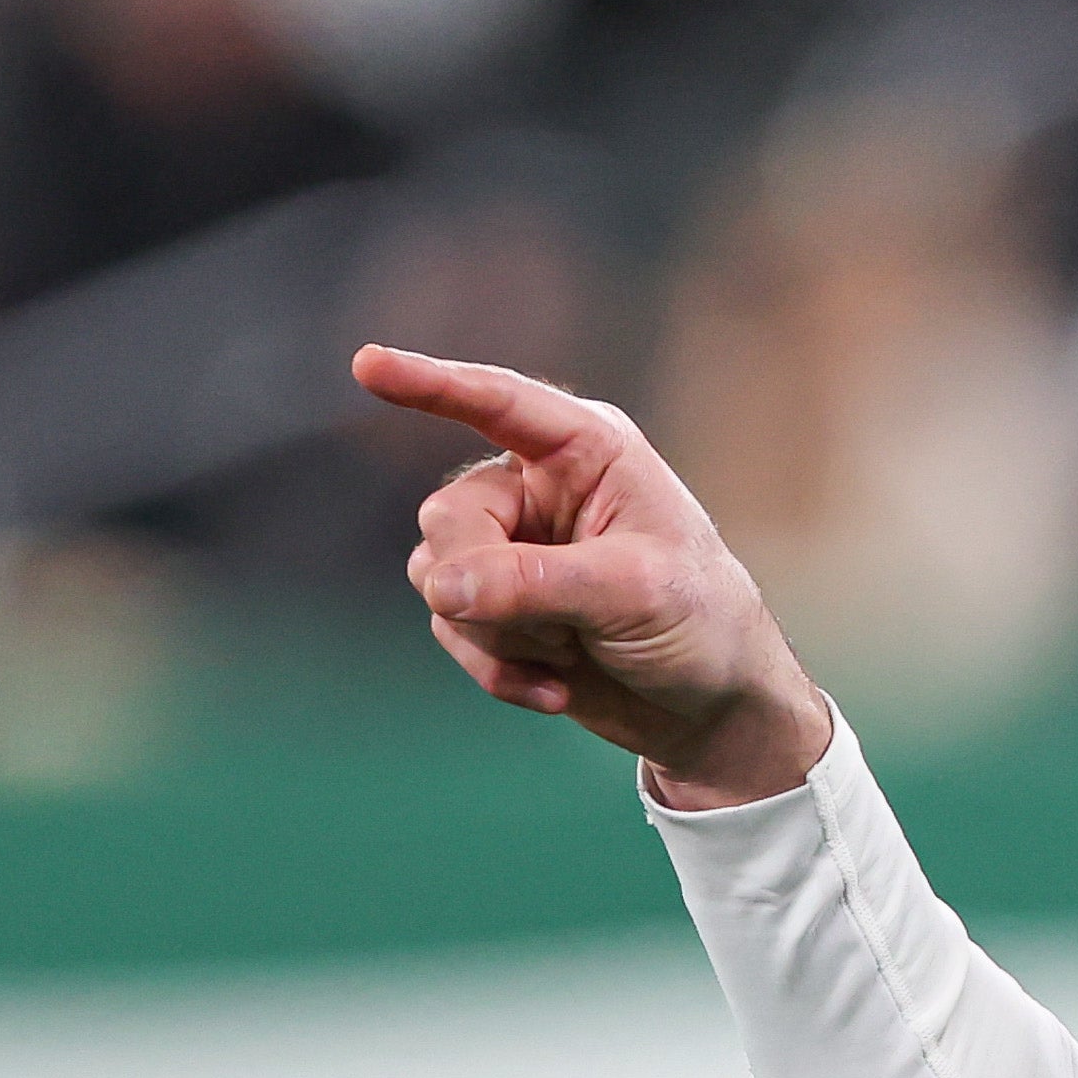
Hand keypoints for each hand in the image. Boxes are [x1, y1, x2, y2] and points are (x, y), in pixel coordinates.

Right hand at [351, 345, 833, 808]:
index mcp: (587, 451)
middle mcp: (537, 486)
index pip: (498, 401)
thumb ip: (533, 583)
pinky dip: (497, 669)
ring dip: (498, 632)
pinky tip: (556, 689)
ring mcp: (510, 547)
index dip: (431, 383)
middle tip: (552, 627)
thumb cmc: (700, 625)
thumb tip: (440, 586)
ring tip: (572, 649)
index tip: (367, 366)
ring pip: (438, 577)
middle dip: (484, 582)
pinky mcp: (494, 605)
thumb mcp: (631, 595)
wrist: (710, 711)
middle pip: (448, 518)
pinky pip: (449, 628)